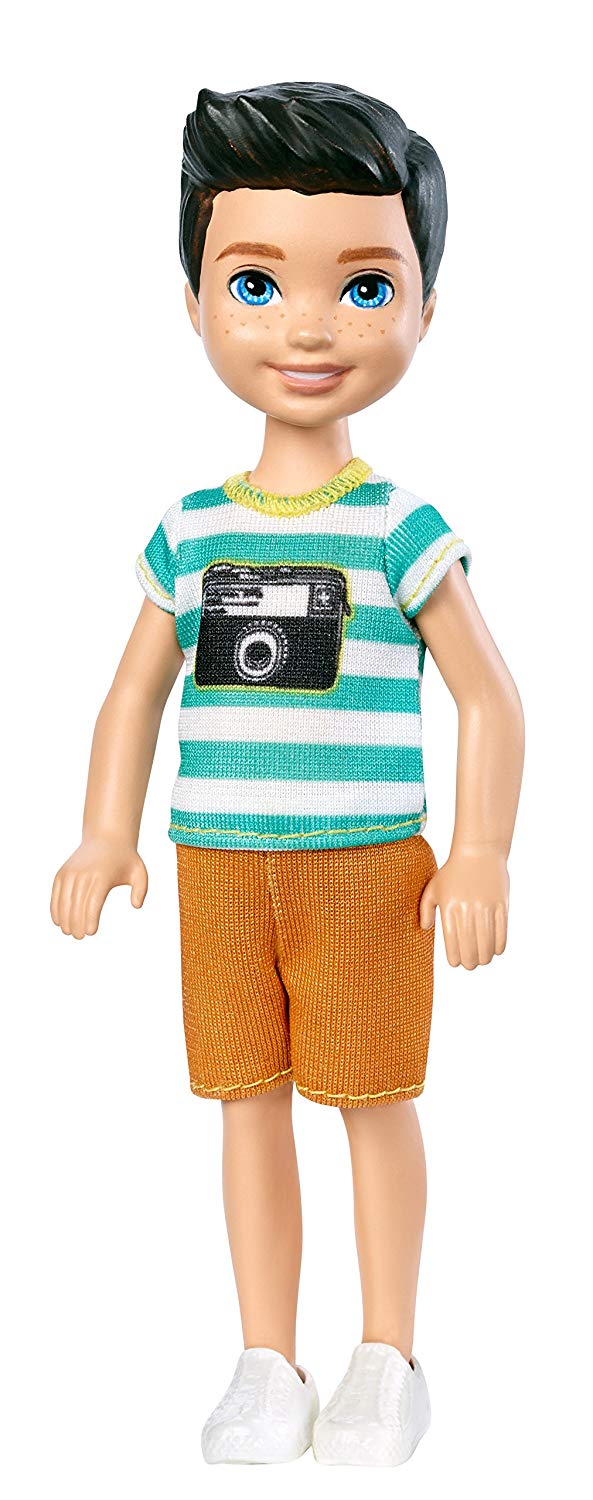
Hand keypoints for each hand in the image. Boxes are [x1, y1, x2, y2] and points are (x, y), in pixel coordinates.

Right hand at [50, 837, 147, 938]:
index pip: (93, 902)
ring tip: (69, 932)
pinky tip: (58, 921)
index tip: (91, 932)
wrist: (106, 838)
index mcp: (102, 876)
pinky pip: (56, 893)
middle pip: (77, 904)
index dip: (90, 918)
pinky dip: (55, 908)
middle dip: (77, 923)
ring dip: (65, 918)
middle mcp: (84, 873)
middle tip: (80, 937)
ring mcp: (71, 872)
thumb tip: (136, 905)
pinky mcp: (63, 873)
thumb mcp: (139, 872)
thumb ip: (141, 890)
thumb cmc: (125, 860)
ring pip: (64, 900)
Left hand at [419, 850, 508, 969]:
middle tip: (469, 963)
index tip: (456, 962)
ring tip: (481, 958)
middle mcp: (468, 911)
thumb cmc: (453, 872)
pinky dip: (499, 948)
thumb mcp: (433, 888)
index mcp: (449, 909)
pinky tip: (495, 950)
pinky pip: (502, 935)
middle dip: (469, 963)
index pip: (452, 945)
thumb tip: (425, 928)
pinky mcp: (502, 906)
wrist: (479, 852)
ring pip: (487, 946)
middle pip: (470, 950)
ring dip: (484, 958)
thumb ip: (425, 909)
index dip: (455, 959)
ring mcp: (486, 909)